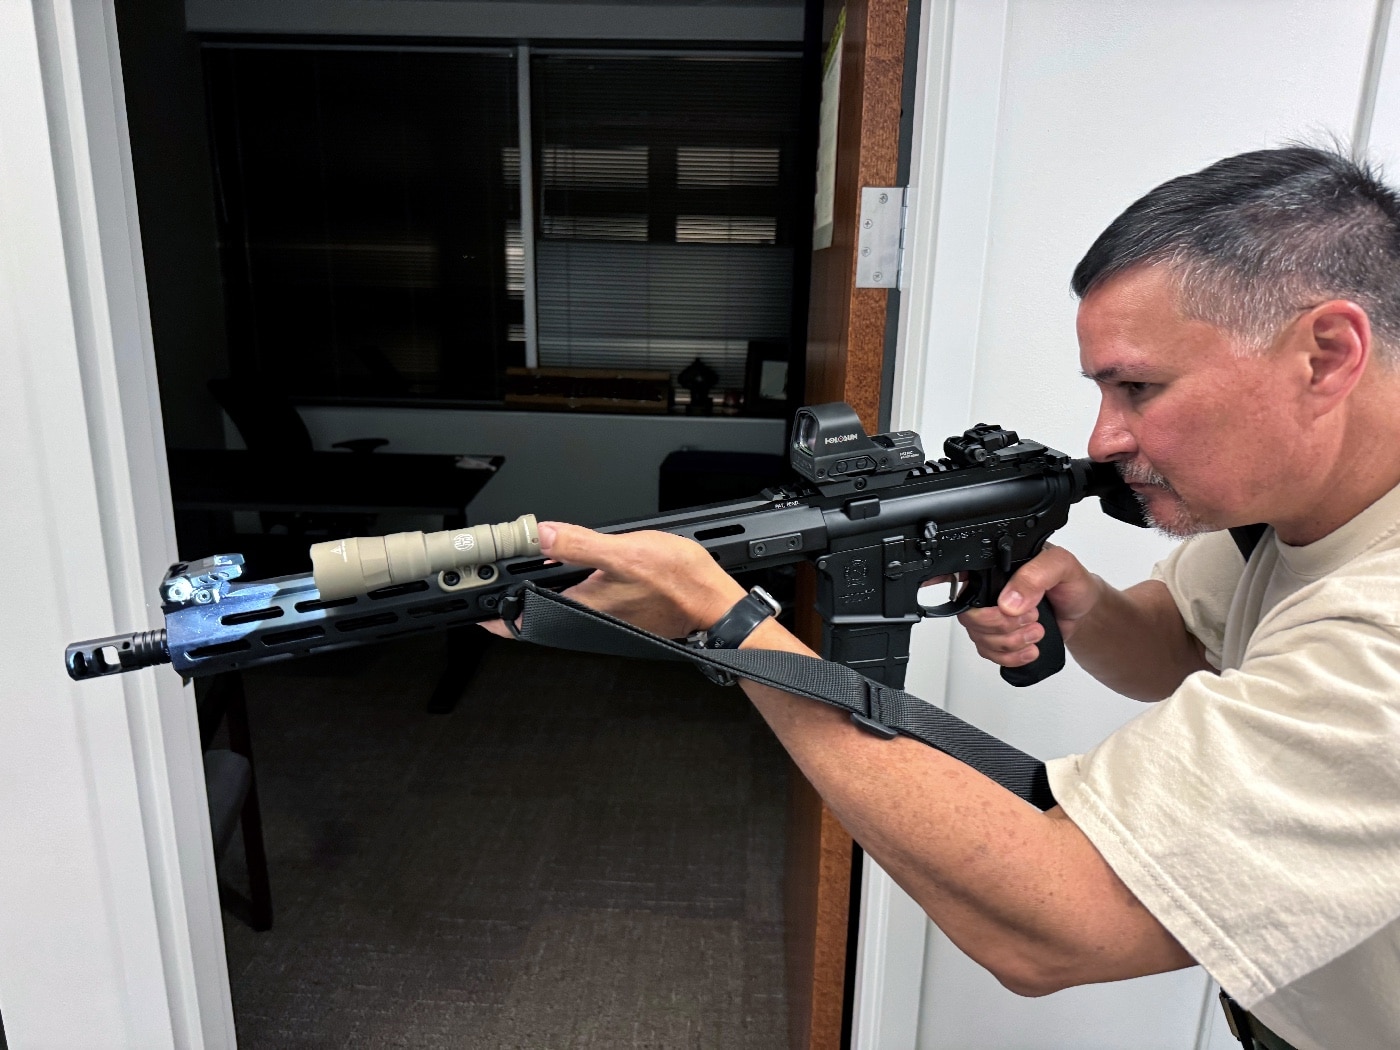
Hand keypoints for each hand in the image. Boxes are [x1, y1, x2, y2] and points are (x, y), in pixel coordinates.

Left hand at [481, 522, 745, 639]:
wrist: (715, 606)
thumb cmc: (680, 584)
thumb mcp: (625, 553)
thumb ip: (579, 545)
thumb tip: (541, 535)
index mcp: (581, 607)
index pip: (523, 619)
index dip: (493, 613)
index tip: (472, 604)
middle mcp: (587, 618)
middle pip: (537, 610)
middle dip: (514, 594)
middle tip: (494, 575)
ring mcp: (602, 617)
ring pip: (558, 604)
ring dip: (540, 587)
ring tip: (529, 564)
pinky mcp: (618, 611)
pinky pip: (579, 599)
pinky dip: (567, 585)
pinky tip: (572, 566)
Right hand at [957, 545, 1102, 668]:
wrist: (1083, 612)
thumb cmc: (1072, 585)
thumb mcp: (1061, 568)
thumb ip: (1035, 576)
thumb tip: (1008, 601)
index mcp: (996, 565)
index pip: (961, 572)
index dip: (948, 582)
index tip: (967, 597)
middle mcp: (989, 590)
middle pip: (969, 614)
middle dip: (1001, 624)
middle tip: (1031, 617)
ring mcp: (991, 615)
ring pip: (978, 637)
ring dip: (1010, 642)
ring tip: (1036, 632)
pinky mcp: (999, 636)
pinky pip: (989, 653)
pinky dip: (1010, 656)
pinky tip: (1028, 649)